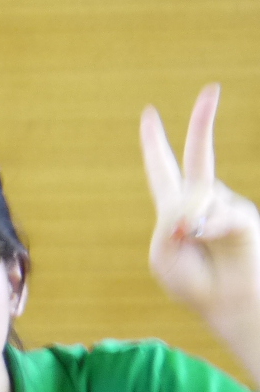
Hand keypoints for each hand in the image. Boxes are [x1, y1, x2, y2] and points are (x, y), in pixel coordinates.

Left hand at [142, 84, 259, 339]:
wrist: (226, 302)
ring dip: (189, 224)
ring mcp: (225, 205)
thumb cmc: (192, 282)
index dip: (154, 143)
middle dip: (203, 122)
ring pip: (196, 200)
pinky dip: (207, 230)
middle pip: (197, 156)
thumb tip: (197, 203)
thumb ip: (172, 221)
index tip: (149, 114)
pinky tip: (204, 240)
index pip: (161, 169)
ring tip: (197, 247)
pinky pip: (215, 215)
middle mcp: (202, 201)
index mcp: (173, 209)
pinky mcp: (243, 216)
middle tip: (211, 89)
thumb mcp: (164, 253)